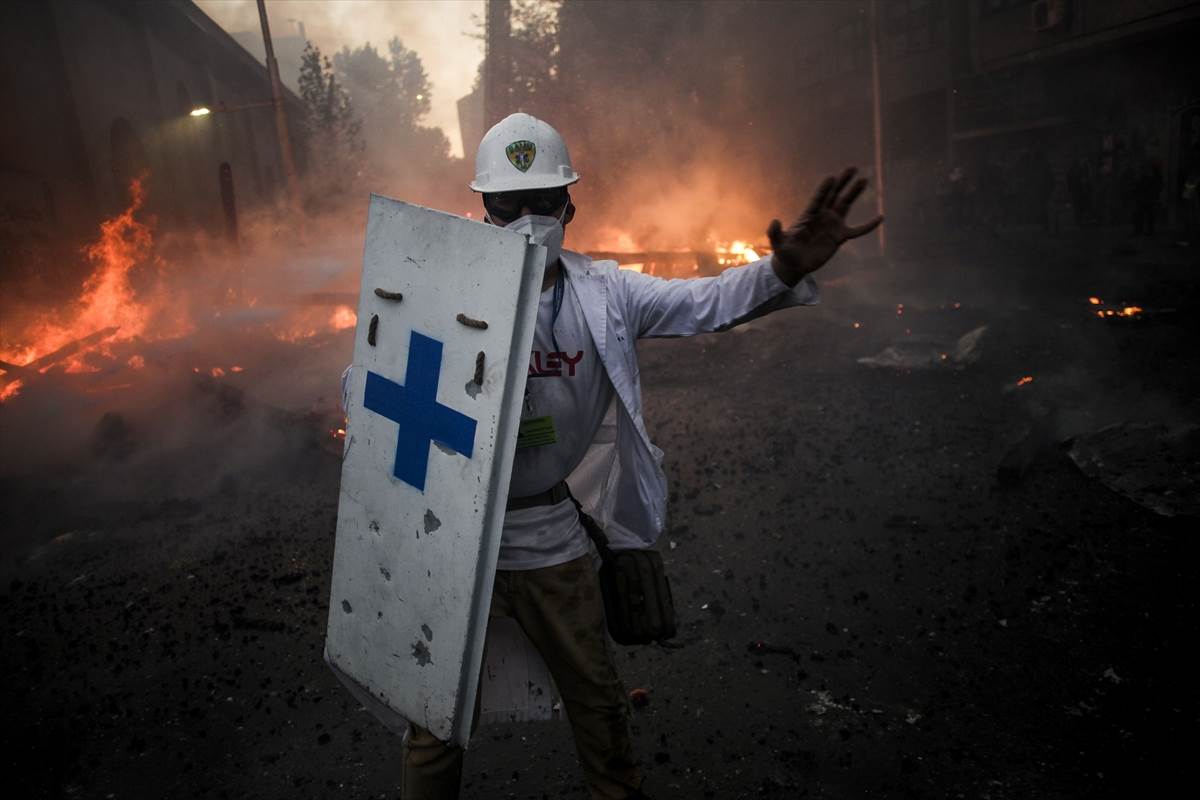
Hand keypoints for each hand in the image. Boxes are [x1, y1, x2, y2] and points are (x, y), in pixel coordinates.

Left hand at [767, 167, 883, 285]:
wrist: (794, 264)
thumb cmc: (785, 251)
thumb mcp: (778, 243)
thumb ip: (775, 233)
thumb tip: (774, 221)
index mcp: (809, 215)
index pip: (818, 199)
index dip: (824, 189)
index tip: (831, 178)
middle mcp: (822, 216)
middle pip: (834, 195)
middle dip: (842, 182)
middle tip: (852, 168)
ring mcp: (832, 225)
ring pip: (845, 206)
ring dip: (854, 193)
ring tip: (864, 180)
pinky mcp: (839, 237)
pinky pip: (857, 230)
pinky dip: (868, 226)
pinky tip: (880, 218)